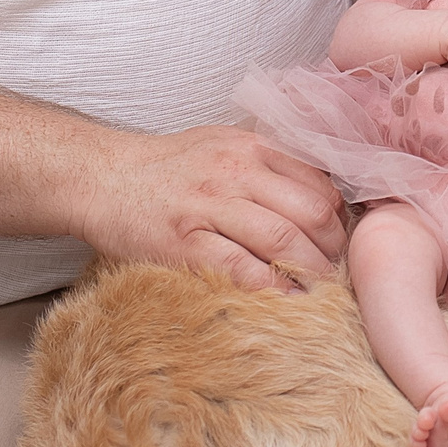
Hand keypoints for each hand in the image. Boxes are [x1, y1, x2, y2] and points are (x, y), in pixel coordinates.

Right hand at [70, 125, 346, 290]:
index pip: (318, 181)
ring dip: (312, 272)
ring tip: (322, 291)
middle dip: (334, 247)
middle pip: (309, 212)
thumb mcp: (222, 145)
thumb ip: (268, 163)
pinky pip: (243, 271)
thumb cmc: (167, 168)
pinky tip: (287, 301)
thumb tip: (321, 196)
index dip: (340, 216)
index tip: (345, 240)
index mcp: (250, 148)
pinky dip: (274, 289)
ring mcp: (209, 208)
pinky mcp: (184, 245)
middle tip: (340, 271)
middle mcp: (234, 172)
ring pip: (283, 240)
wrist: (102, 178)